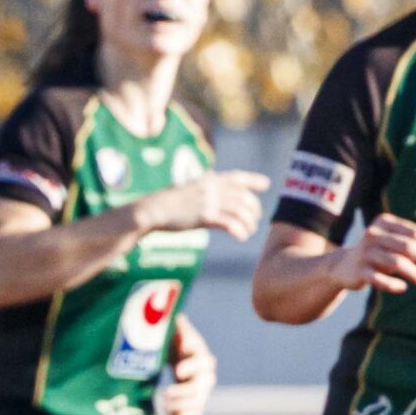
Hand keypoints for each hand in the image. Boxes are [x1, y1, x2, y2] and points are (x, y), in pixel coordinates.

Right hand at [132, 170, 269, 240]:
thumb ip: (203, 190)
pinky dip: (239, 231)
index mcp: (207, 180)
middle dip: (253, 208)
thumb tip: (212, 191)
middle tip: (254, 219)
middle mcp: (211, 188)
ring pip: (240, 210)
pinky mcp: (205, 216)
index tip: (265, 184)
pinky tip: (241, 237)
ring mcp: (208, 201)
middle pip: (243, 197)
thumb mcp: (187, 191)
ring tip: (249, 230)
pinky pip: (230, 223)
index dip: (253, 180)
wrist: (150, 211)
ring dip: (248, 222)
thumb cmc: (165, 204)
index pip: (236, 177)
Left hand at [160, 318, 216, 414]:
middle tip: (166, 393)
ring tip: (165, 405)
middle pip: (204, 384)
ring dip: (184, 406)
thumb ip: (170, 321)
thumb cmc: (170, 337)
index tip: (177, 371)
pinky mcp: (193, 400)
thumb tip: (171, 312)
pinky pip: (195, 413)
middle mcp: (203, 371)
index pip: (203, 361)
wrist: (176, 351)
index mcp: (197, 353)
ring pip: (200, 400)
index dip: (193, 367)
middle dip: (186, 391)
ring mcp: (200, 387)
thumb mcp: (170, 328)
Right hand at [330, 213, 415, 294]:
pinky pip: (378, 279)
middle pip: (408, 247)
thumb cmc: (379, 254)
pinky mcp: (358, 270)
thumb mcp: (396, 244)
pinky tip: (402, 288)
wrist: (343, 266)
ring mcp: (364, 252)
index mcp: (385, 223)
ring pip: (396, 262)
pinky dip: (392, 284)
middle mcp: (373, 234)